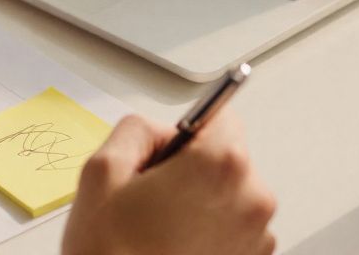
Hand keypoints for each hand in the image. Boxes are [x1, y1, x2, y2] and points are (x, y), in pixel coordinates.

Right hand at [62, 110, 275, 254]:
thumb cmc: (111, 254)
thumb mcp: (101, 171)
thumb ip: (136, 130)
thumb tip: (160, 132)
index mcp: (220, 167)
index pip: (220, 117)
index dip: (186, 134)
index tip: (168, 155)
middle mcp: (251, 200)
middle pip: (225, 158)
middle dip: (192, 169)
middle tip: (151, 198)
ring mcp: (256, 236)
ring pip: (229, 194)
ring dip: (201, 202)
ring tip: (160, 228)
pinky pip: (232, 227)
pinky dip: (208, 231)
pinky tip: (174, 246)